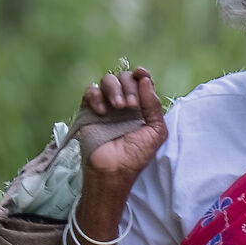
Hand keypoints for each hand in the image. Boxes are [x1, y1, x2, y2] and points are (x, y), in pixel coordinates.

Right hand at [80, 66, 167, 188]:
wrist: (113, 170)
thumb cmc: (136, 155)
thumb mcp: (156, 131)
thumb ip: (154, 105)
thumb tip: (145, 79)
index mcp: (142, 107)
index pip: (141, 82)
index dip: (141, 74)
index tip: (142, 74)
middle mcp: (124, 103)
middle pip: (125, 77)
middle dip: (129, 86)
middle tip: (131, 105)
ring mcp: (106, 105)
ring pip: (108, 80)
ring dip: (115, 89)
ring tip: (119, 107)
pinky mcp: (89, 110)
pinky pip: (90, 91)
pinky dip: (97, 96)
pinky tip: (103, 112)